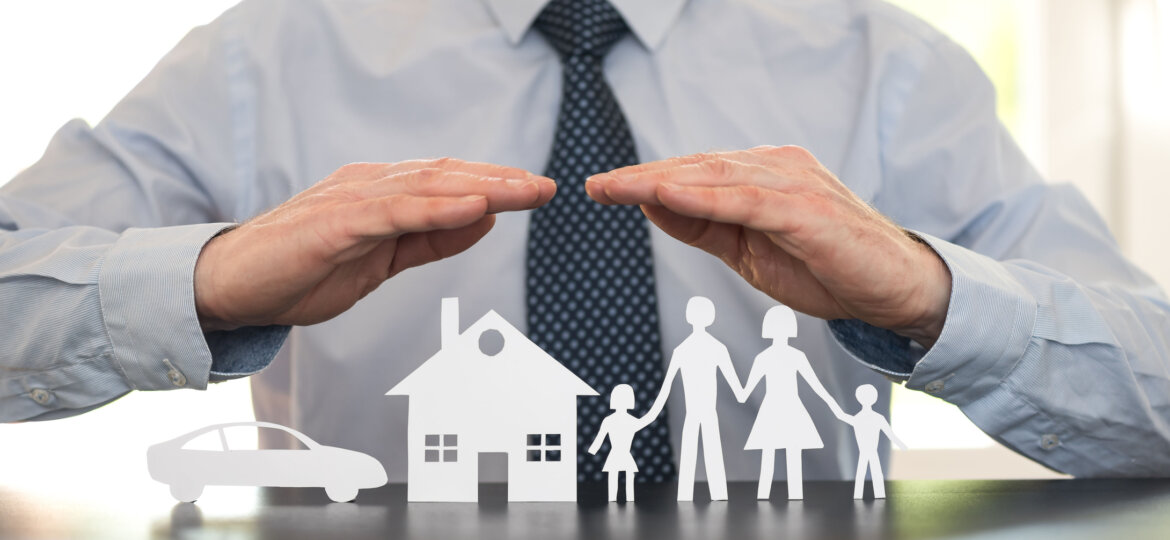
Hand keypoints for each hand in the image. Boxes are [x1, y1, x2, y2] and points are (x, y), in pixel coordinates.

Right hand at [195, 159, 554, 329]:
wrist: (232, 290)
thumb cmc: (302, 272)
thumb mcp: (383, 261)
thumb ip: (431, 240)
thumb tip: (484, 222)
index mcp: (380, 194)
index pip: (447, 182)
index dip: (494, 185)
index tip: (537, 191)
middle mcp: (368, 187)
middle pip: (445, 177)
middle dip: (499, 182)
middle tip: (545, 187)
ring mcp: (349, 201)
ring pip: (426, 187)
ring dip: (479, 188)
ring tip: (522, 191)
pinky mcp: (332, 224)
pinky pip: (393, 212)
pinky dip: (436, 209)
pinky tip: (473, 209)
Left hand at [586, 146, 950, 347]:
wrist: (893, 292)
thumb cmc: (824, 268)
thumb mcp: (748, 250)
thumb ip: (704, 226)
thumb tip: (652, 205)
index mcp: (764, 175)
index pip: (696, 171)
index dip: (647, 179)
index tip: (603, 188)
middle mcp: (778, 168)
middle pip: (698, 167)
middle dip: (643, 177)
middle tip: (596, 185)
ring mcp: (795, 185)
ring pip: (716, 177)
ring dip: (661, 181)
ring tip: (618, 188)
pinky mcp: (809, 210)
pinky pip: (747, 200)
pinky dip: (704, 197)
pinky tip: (667, 196)